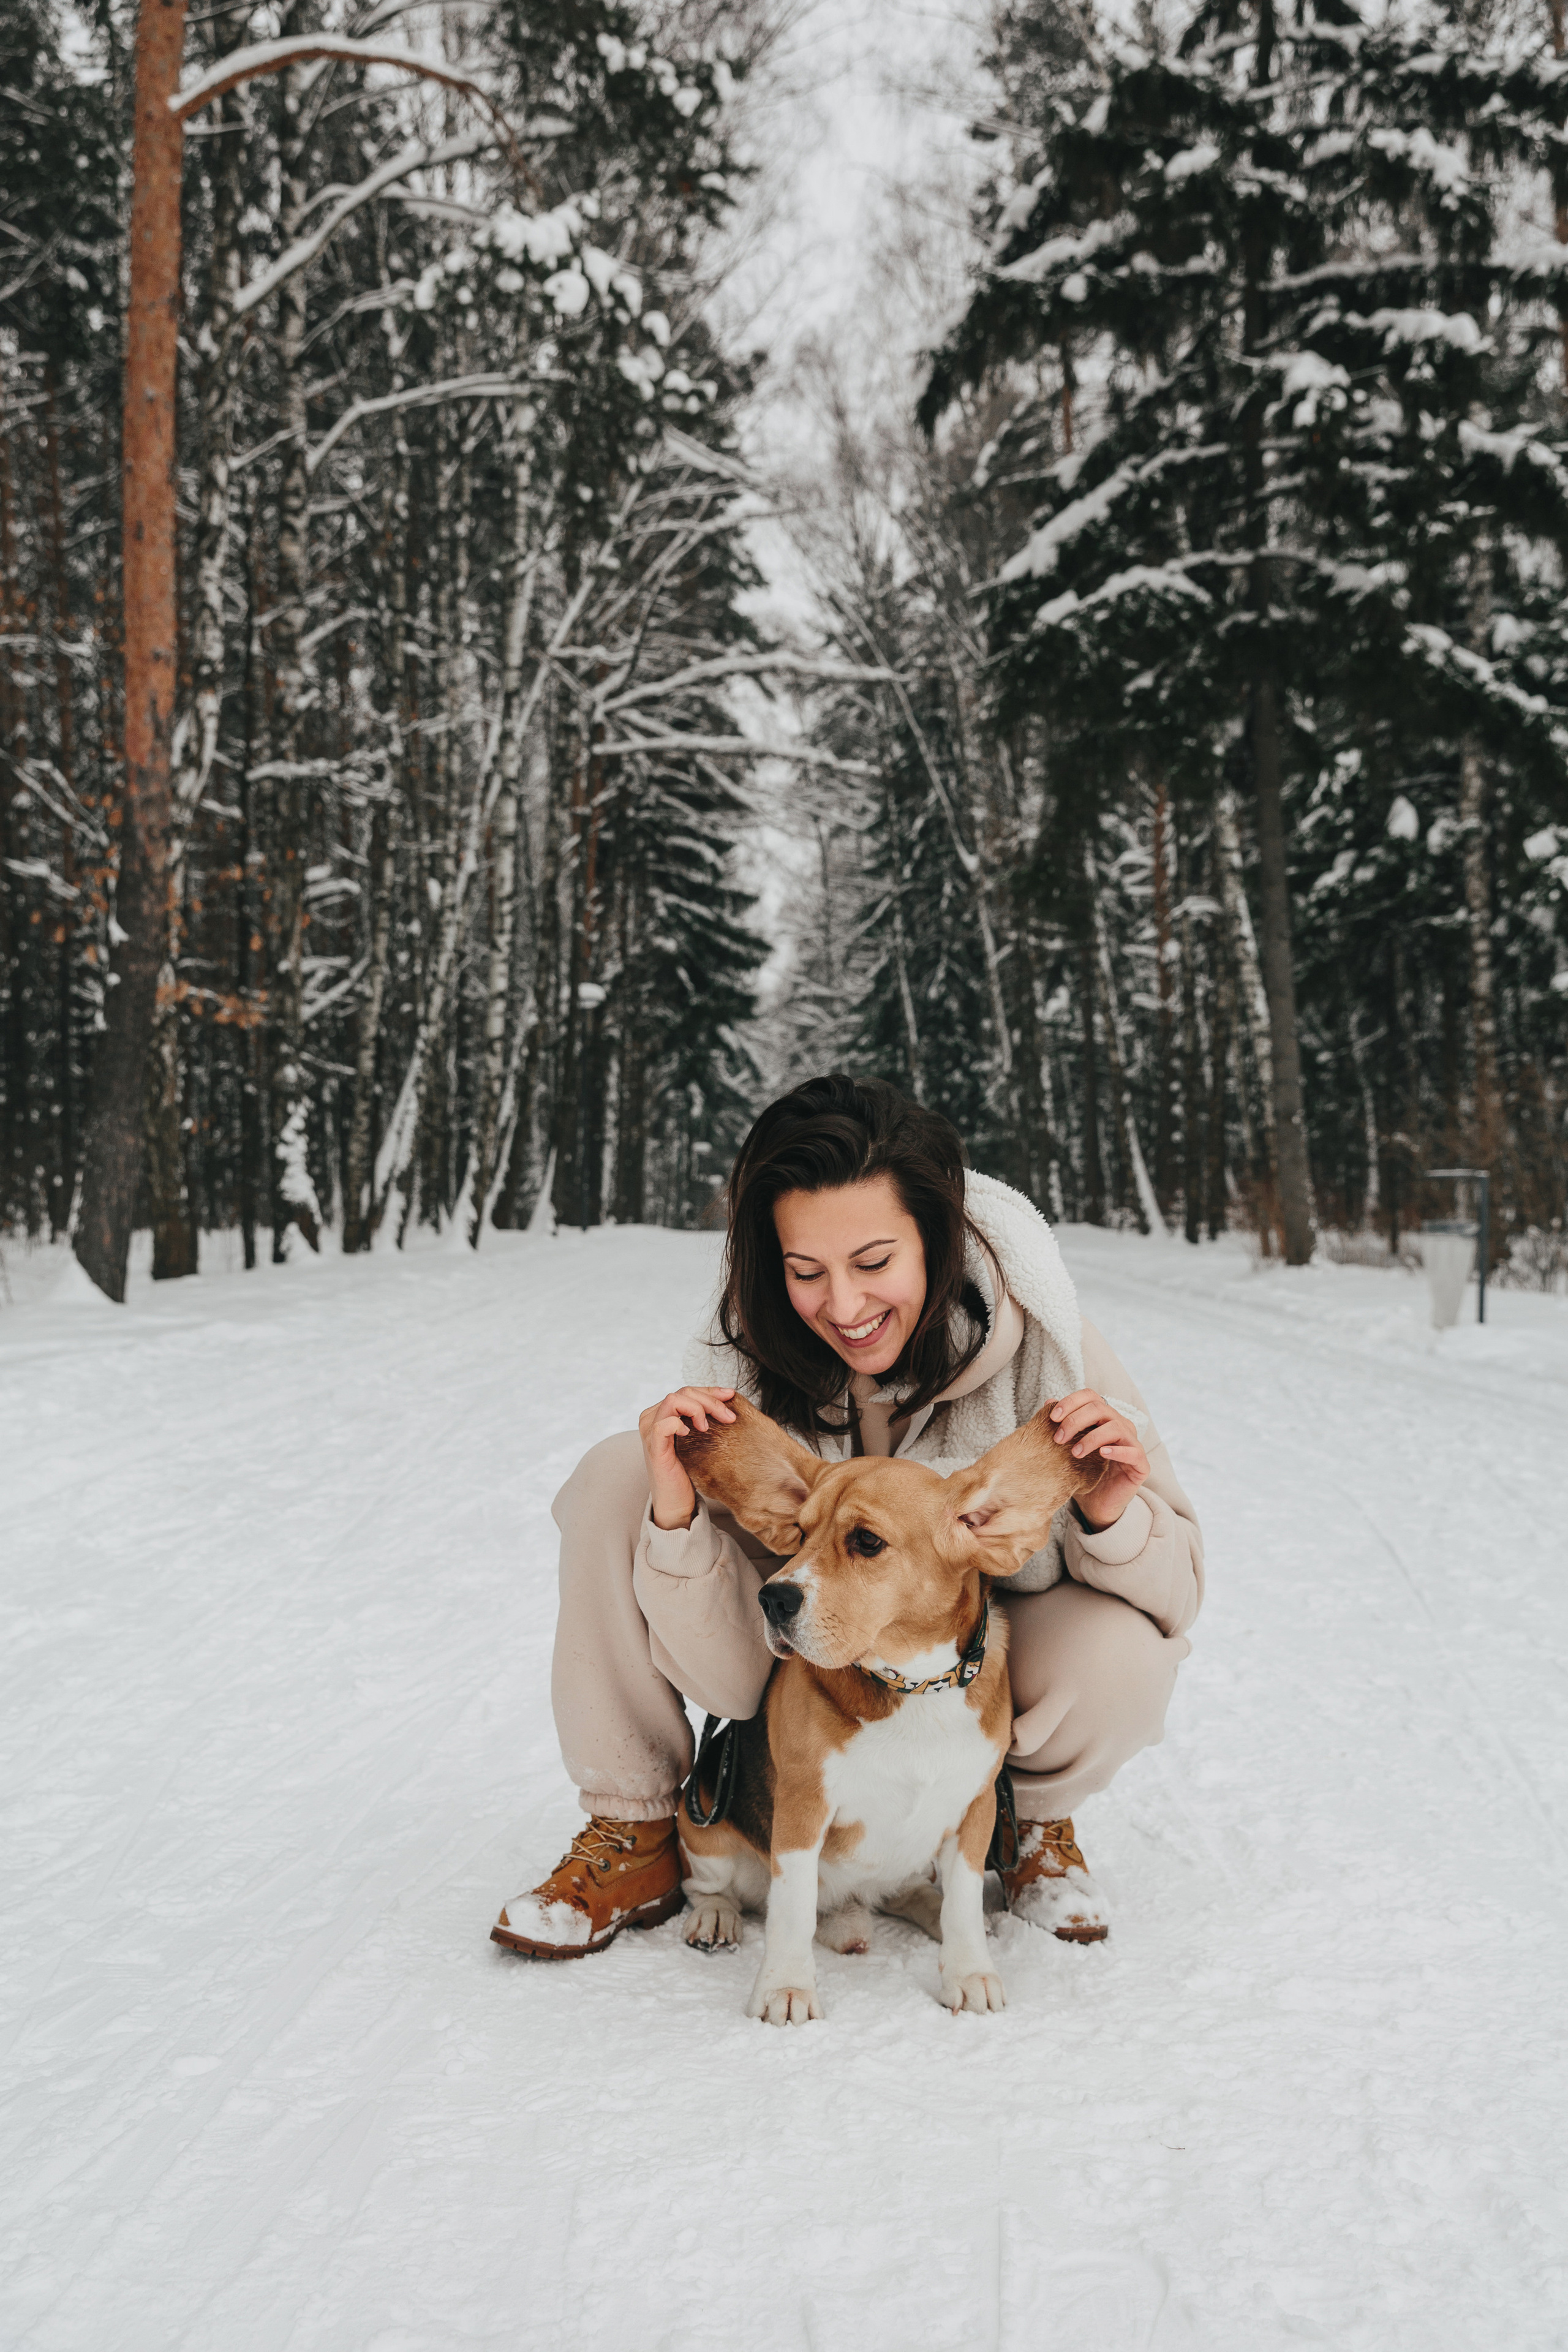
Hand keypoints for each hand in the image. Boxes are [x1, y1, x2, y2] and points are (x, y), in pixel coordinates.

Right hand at [638, 1386, 736, 1530]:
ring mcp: (650, 1431)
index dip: (710, 1391)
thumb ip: (701, 1417)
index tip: (731, 1395)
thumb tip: (727, 1399)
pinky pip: (664, 1424)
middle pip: (683, 1392)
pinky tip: (691, 1433)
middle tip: (729, 1417)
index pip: (686, 1391)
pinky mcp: (654, 1447)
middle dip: (710, 1400)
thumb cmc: (687, 1469)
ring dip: (698, 1409)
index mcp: (660, 1413)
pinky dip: (680, 1424)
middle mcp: (651, 1418)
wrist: (676, 1500)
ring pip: (674, 1400)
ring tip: (708, 1427)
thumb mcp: (696, 1437)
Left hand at [1048, 1390, 1148, 1529]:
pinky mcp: (1141, 1464)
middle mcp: (1120, 1425)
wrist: (1097, 1505)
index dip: (1071, 1402)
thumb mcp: (1068, 1449)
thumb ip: (1062, 1425)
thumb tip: (1049, 1401)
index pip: (1090, 1396)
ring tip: (1075, 1453)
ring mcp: (1132, 1443)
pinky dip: (1117, 1451)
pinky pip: (1133, 1452)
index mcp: (1104, 1418)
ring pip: (1115, 1427)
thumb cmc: (1084, 1474)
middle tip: (1058, 1439)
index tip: (1052, 1417)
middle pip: (1100, 1408)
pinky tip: (1102, 1454)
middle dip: (1075, 1420)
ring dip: (1092, 1438)